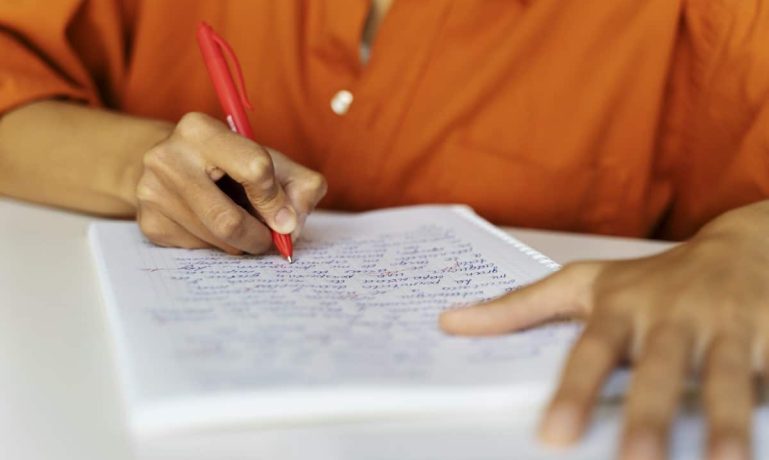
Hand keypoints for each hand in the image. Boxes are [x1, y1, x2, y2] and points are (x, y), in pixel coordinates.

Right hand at [135, 112, 326, 253]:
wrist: (173, 165)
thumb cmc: (232, 163)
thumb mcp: (272, 160)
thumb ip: (301, 185)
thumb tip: (292, 224)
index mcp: (201, 130)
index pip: (255, 169)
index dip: (277, 200)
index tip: (285, 218)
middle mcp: (167, 157)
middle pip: (228, 221)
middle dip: (259, 237)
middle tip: (271, 239)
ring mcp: (152, 192)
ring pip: (216, 240)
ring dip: (241, 243)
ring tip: (243, 225)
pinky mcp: (149, 222)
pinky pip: (198, 250)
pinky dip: (218, 246)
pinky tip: (214, 227)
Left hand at [440, 203, 768, 459]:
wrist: (742, 245)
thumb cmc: (651, 277)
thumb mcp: (584, 284)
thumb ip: (519, 307)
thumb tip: (449, 322)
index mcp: (622, 307)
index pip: (591, 352)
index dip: (573, 392)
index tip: (553, 435)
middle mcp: (672, 316)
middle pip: (659, 370)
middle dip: (648, 416)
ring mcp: (726, 326)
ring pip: (724, 377)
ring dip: (725, 422)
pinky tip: (764, 447)